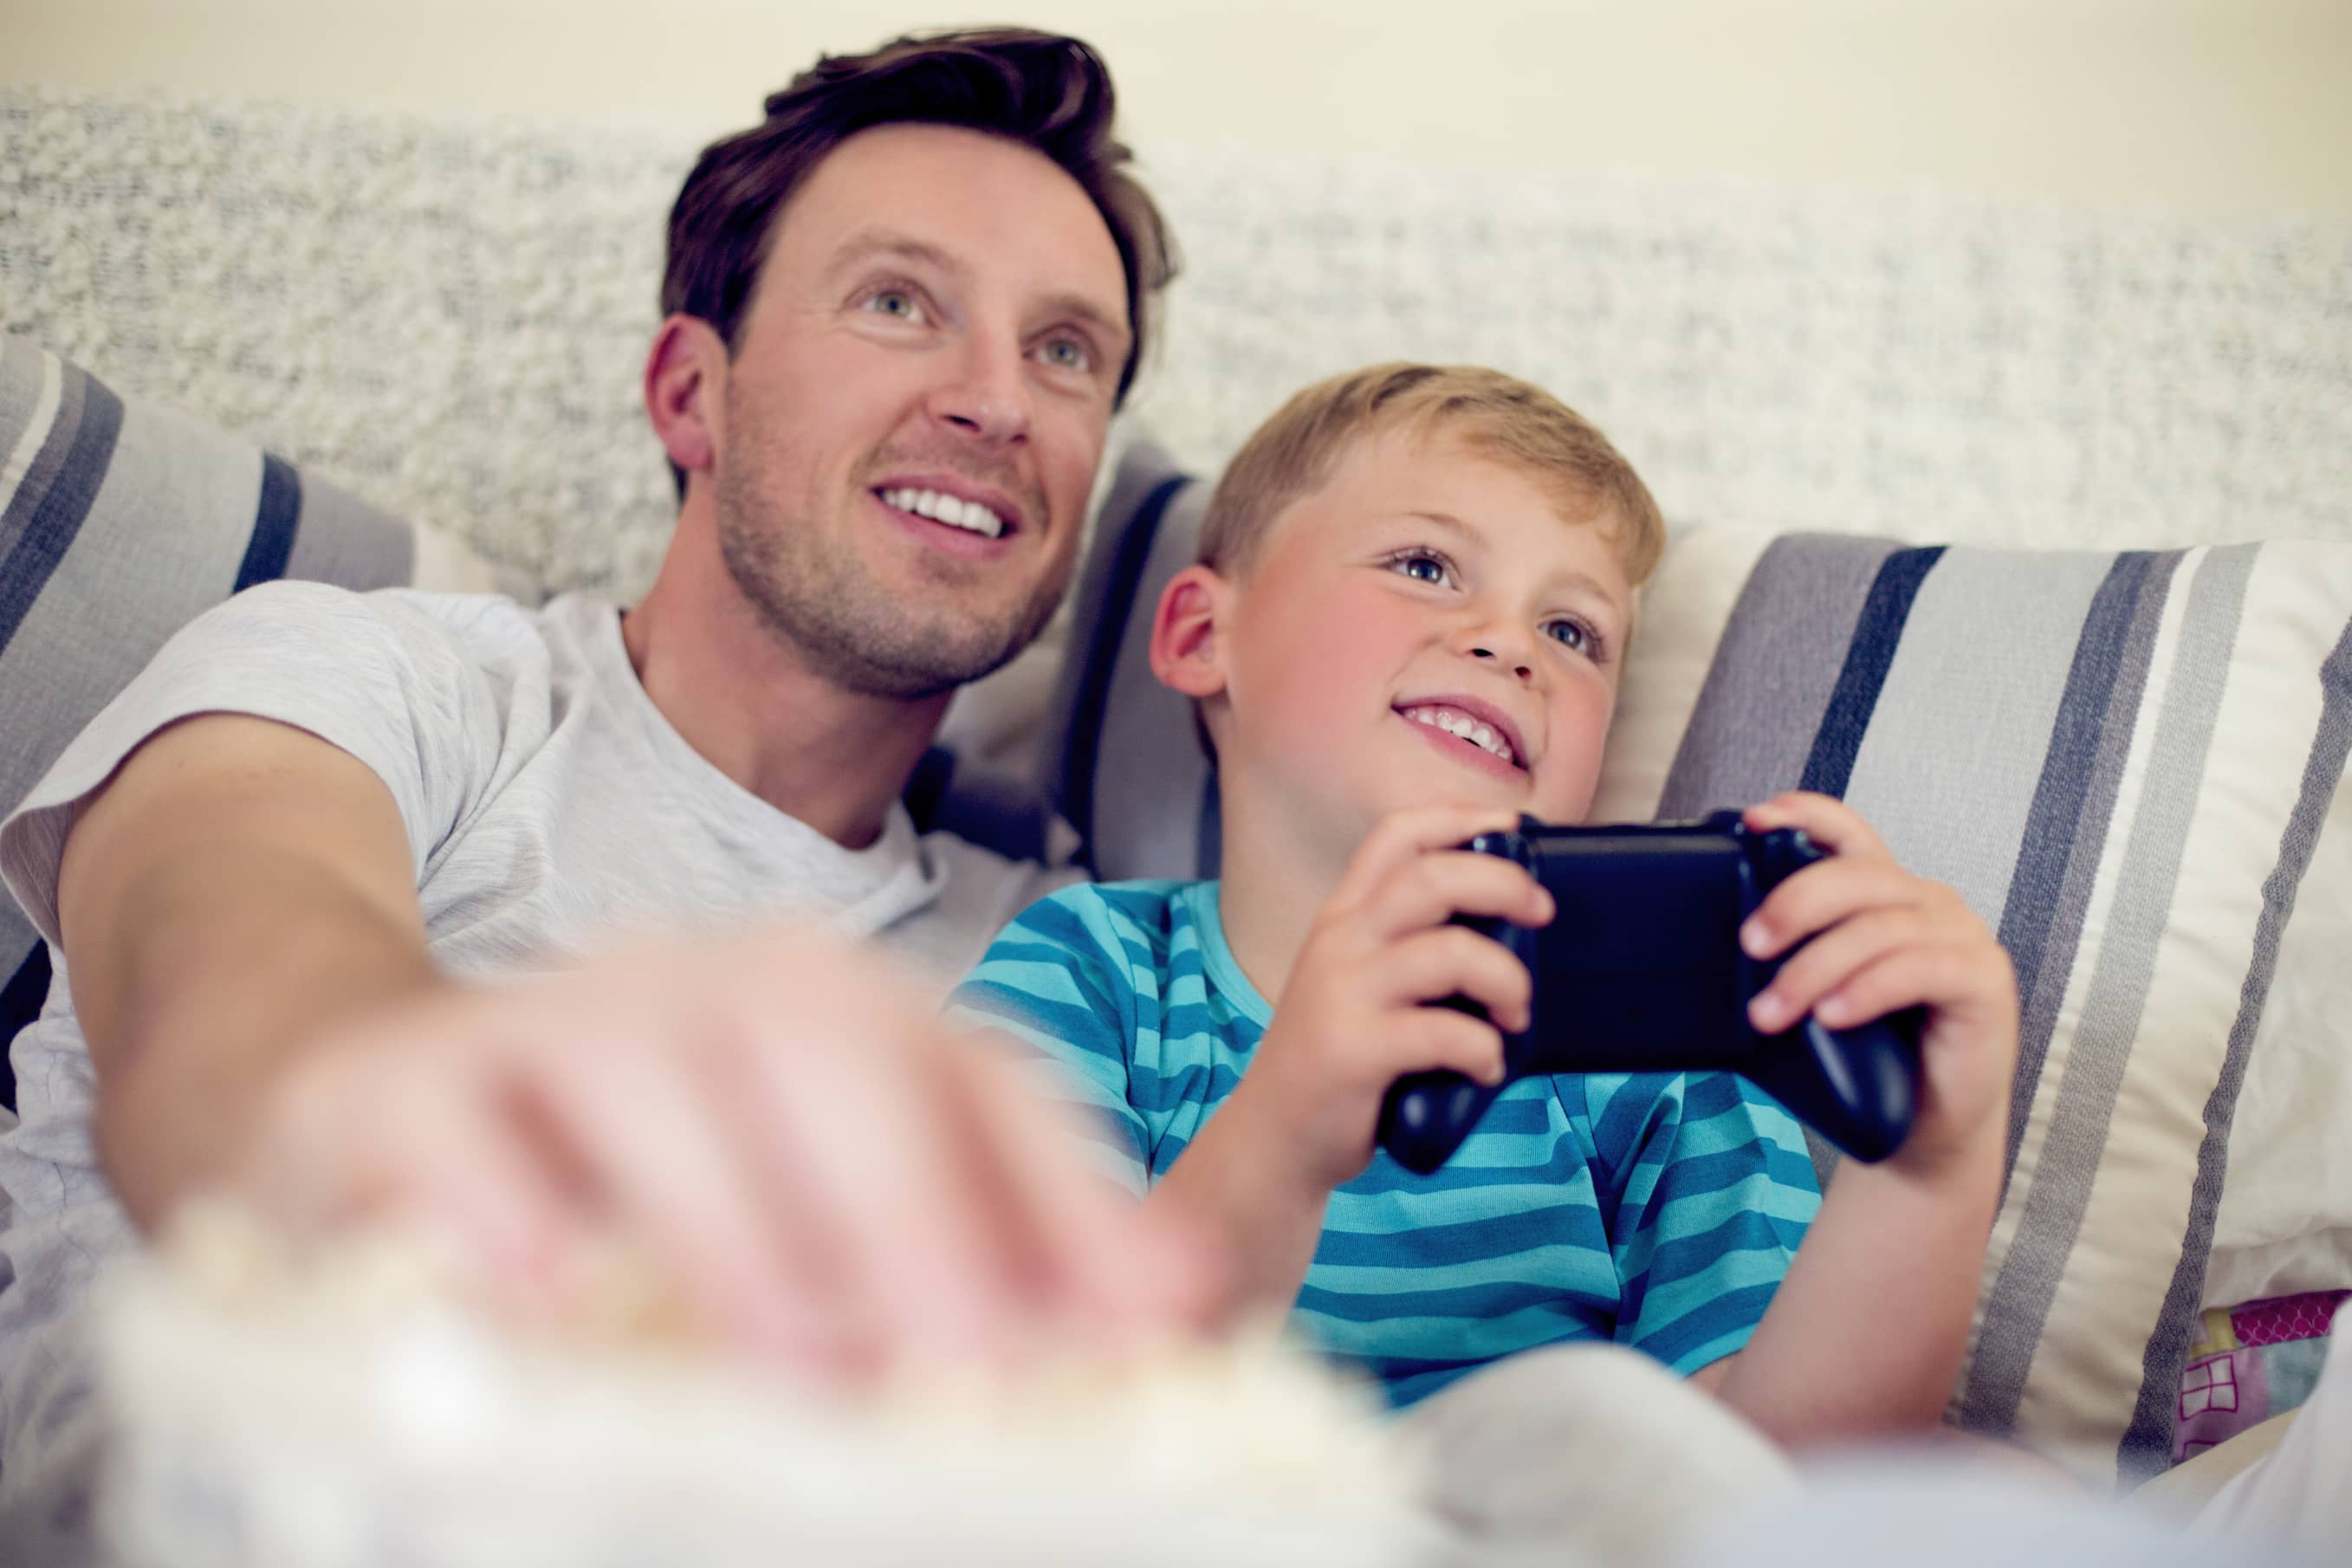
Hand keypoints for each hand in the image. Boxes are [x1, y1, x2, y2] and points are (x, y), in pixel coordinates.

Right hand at [221, 925, 1210, 1378]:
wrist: (392, 1114)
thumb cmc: (652, 1188)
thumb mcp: (832, 1209)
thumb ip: (994, 1237)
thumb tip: (1181, 1302)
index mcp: (836, 1012)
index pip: (980, 1077)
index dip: (1068, 1194)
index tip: (1147, 1320)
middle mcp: (709, 987)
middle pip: (827, 1050)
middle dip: (910, 1208)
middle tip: (967, 1362)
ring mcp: (554, 1017)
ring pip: (648, 1072)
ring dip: (730, 1221)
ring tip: (794, 1361)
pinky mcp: (402, 1084)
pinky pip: (453, 1123)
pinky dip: (499, 1201)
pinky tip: (547, 1289)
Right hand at [1223, 804, 1554, 1197]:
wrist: (1274, 1136)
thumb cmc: (1337, 1059)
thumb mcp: (1355, 982)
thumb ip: (1408, 947)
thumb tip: (1510, 929)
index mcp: (1344, 917)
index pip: (1397, 835)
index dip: (1460, 818)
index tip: (1515, 827)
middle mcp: (1339, 942)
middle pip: (1433, 877)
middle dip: (1505, 885)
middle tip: (1542, 914)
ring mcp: (1342, 993)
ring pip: (1450, 951)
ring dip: (1506, 978)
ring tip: (1517, 1013)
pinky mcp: (1354, 1050)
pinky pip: (1445, 1033)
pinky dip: (1485, 1051)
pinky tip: (1487, 1068)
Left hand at [1736, 791, 2019, 1176]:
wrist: (1926, 1130)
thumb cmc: (1870, 1059)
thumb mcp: (1817, 996)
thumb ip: (1789, 959)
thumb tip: (1726, 948)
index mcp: (1884, 895)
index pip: (1848, 833)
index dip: (1805, 814)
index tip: (1756, 820)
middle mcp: (1926, 904)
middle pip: (1857, 876)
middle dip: (1794, 904)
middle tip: (1751, 944)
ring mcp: (1960, 938)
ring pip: (1879, 928)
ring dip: (1816, 968)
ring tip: (1773, 1011)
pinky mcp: (1984, 981)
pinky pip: (1920, 968)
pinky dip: (1868, 989)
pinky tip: (1834, 1014)